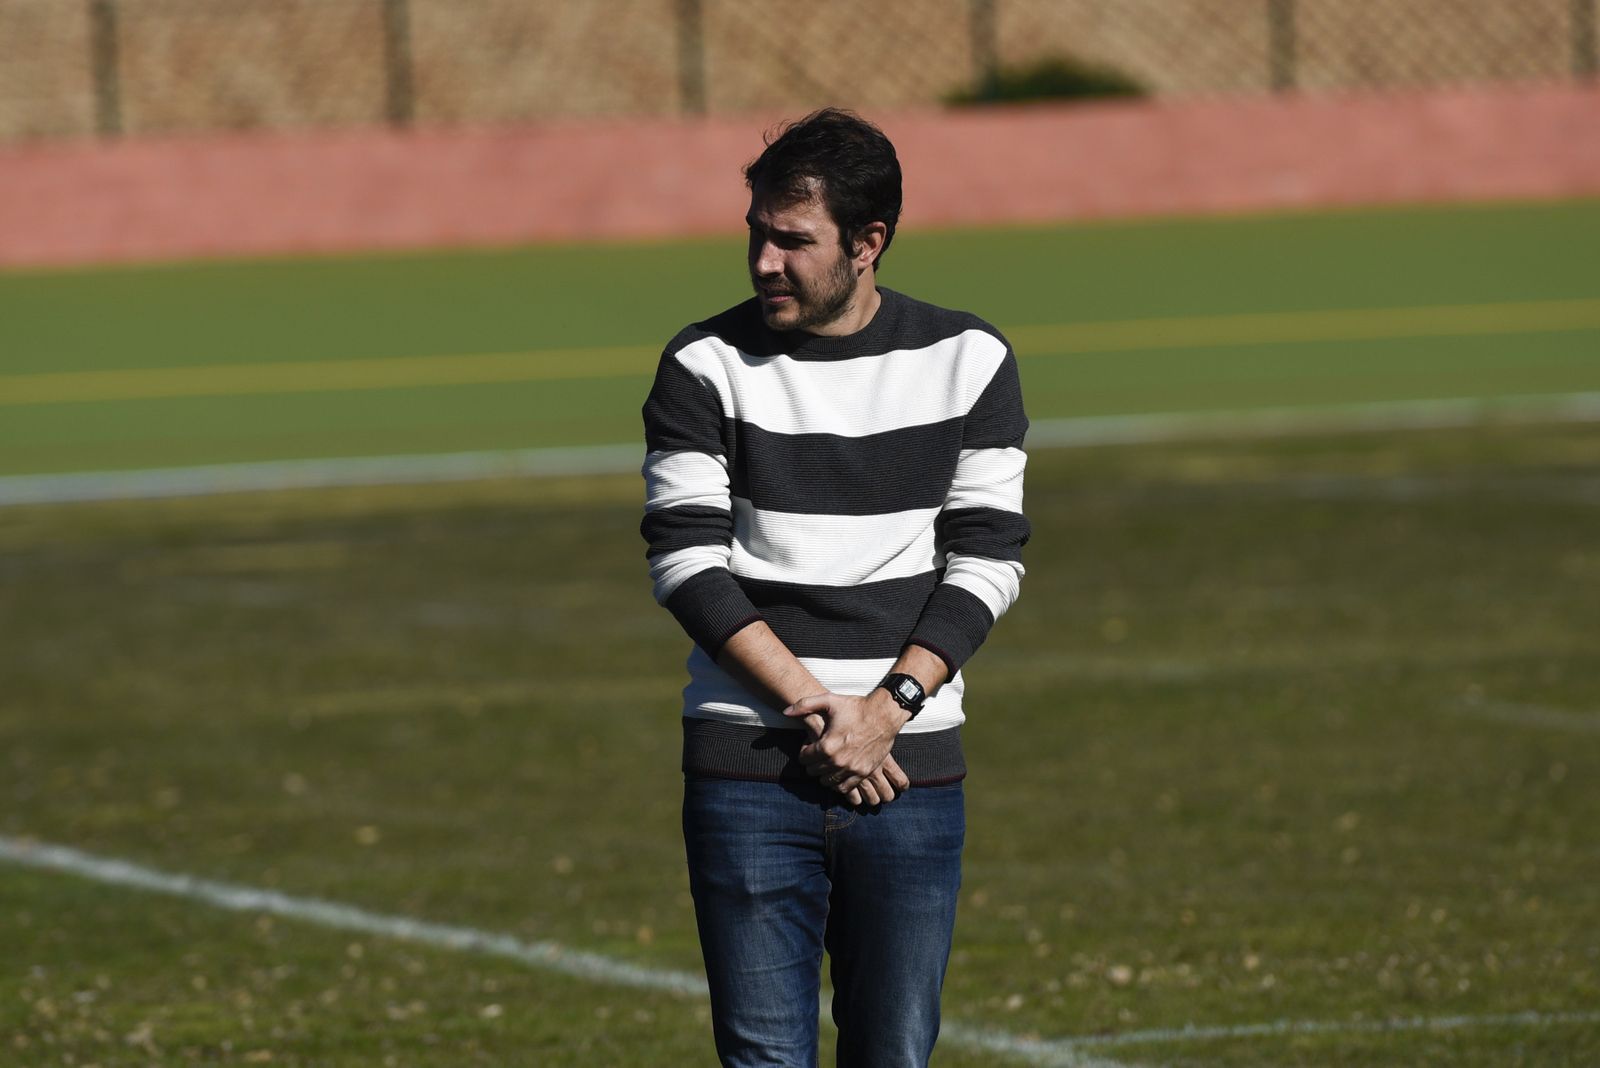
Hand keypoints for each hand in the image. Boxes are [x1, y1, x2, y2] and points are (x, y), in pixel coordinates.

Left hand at [784, 691, 912, 804]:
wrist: (884, 714)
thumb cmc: (856, 707)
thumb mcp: (829, 701)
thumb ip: (804, 705)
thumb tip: (785, 711)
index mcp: (827, 745)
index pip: (804, 758)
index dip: (803, 752)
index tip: (808, 746)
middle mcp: (838, 761)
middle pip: (814, 771)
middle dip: (812, 763)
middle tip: (816, 755)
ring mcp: (852, 769)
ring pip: (827, 781)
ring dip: (823, 774)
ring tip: (825, 764)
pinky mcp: (863, 773)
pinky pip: (845, 787)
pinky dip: (837, 784)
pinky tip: (837, 774)